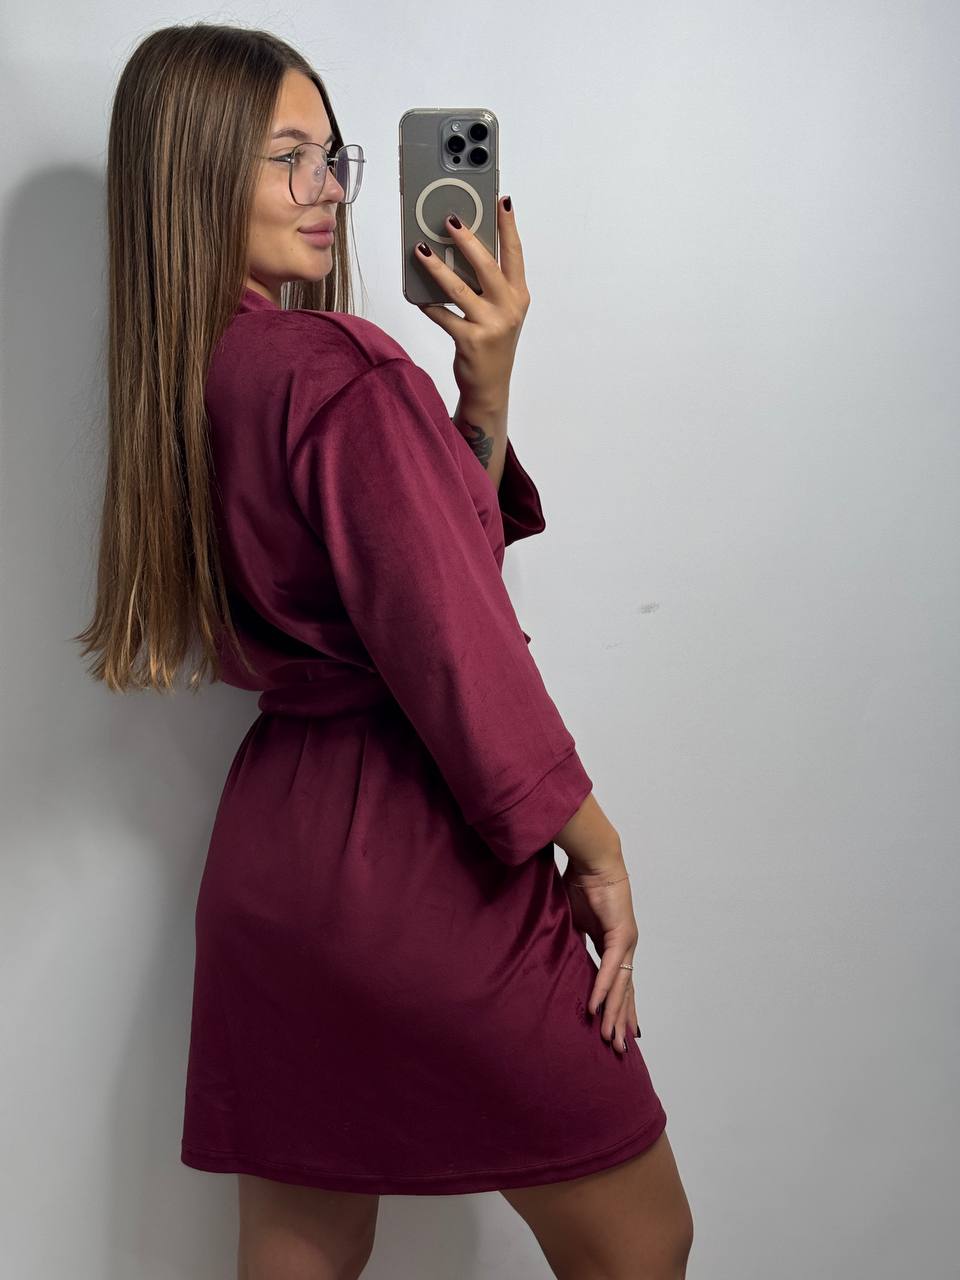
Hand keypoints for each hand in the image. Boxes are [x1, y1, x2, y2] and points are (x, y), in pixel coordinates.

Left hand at [414, 198, 529, 412]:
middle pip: (487, 266)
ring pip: (459, 288)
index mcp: (518, 295)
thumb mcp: (501, 311)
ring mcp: (490, 325)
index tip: (502, 200)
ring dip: (437, 267)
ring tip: (421, 249)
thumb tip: (461, 250)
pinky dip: (429, 305)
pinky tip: (419, 296)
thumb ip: (489, 284)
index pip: (514, 254)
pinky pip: (443, 316)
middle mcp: (509, 308)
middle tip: (450, 219)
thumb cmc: (493, 341)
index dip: (508, 226)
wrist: (491, 385)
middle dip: (468, 240)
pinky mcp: (470, 341)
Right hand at [560, 861, 640, 1056]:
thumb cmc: (581, 882)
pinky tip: (598, 1008)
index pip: (618, 981)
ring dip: (614, 1013)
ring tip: (609, 1038)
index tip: (619, 1028)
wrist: (593, 858)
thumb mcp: (571, 919)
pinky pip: (610, 968)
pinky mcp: (621, 934)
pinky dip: (604, 988)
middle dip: (621, 1020)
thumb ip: (569, 940)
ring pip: (621, 985)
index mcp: (613, 943)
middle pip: (624, 991)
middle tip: (618, 1049)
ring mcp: (626, 942)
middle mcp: (624, 946)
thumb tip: (556, 955)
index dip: (618, 1005)